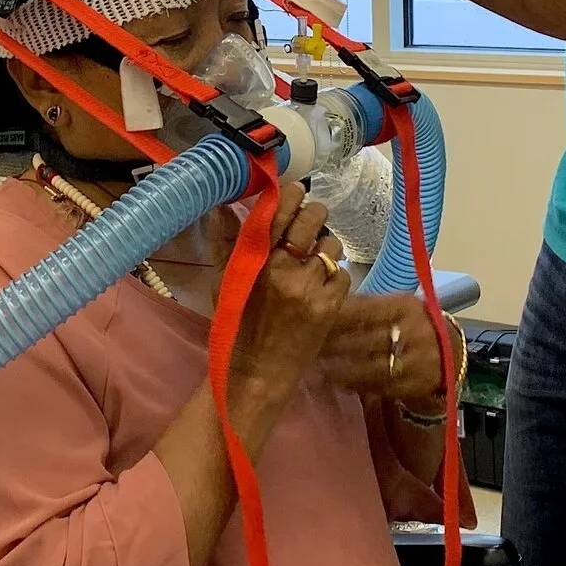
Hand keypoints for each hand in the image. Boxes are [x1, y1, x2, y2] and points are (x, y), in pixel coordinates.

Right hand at [228, 183, 351, 404]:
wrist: (255, 371)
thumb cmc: (236, 323)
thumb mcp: (224, 280)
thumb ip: (225, 241)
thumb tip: (223, 206)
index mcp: (255, 259)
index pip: (279, 210)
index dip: (292, 195)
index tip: (294, 194)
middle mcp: (283, 268)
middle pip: (313, 218)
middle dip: (314, 215)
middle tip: (310, 225)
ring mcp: (309, 288)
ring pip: (332, 243)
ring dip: (326, 248)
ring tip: (314, 262)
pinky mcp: (329, 307)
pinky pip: (342, 273)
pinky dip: (334, 277)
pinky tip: (320, 288)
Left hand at [313, 295, 459, 408]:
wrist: (452, 353)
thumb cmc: (414, 324)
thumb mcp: (397, 307)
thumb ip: (366, 307)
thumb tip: (326, 307)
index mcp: (406, 306)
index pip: (364, 310)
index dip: (336, 317)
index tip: (310, 320)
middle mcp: (413, 332)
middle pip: (364, 340)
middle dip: (332, 345)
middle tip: (306, 347)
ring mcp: (416, 361)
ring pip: (370, 367)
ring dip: (340, 370)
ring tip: (315, 369)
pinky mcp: (415, 385)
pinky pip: (380, 387)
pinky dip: (356, 386)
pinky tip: (337, 383)